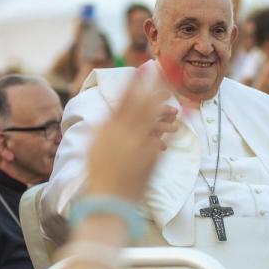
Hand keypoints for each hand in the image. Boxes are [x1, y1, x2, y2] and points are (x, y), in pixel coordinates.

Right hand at [84, 63, 171, 201]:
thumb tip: (114, 112)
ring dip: (166, 114)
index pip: (126, 98)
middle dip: (157, 92)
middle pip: (145, 107)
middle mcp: (126, 134)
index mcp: (110, 128)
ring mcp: (141, 147)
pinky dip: (165, 135)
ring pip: (157, 123)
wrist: (109, 199)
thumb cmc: (98, 172)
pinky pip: (160, 142)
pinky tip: (173, 130)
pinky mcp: (151, 160)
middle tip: (167, 82)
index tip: (145, 69)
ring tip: (173, 109)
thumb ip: (106, 126)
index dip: (137, 83)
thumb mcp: (95, 145)